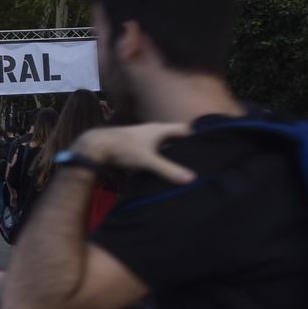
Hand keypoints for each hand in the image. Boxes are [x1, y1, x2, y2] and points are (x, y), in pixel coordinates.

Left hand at [72, 123, 196, 183]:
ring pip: (165, 145)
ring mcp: (145, 139)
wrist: (95, 147)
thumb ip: (168, 169)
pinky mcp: (136, 148)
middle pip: (177, 137)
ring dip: (174, 152)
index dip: (199, 136)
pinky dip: (162, 158)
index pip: (186, 130)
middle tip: (203, 156)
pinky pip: (155, 152)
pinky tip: (165, 167)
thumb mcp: (147, 161)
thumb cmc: (123, 149)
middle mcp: (154, 131)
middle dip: (188, 146)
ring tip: (187, 164)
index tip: (212, 144)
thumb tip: (191, 179)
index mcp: (160, 129)